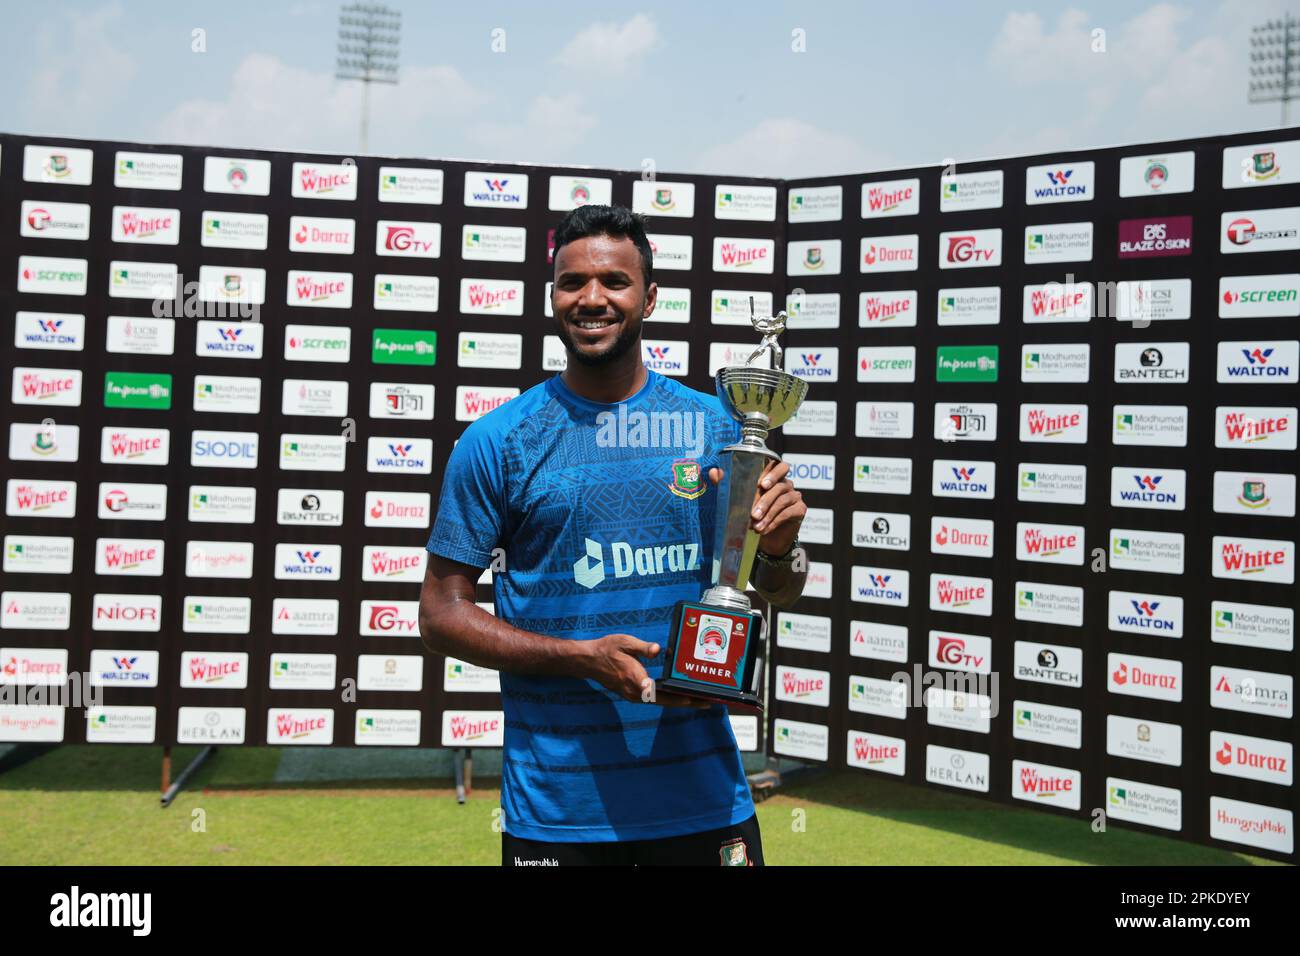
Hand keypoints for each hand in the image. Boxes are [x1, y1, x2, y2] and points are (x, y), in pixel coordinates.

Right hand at [580, 634, 710, 707]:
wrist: (589, 661)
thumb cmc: (607, 649)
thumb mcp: (624, 642)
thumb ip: (642, 647)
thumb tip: (658, 650)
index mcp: (634, 678)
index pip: (657, 692)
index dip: (674, 697)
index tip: (690, 698)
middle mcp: (635, 691)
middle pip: (664, 701)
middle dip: (686, 702)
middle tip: (707, 702)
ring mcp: (634, 695)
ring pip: (661, 702)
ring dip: (680, 702)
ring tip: (699, 700)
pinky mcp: (634, 694)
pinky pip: (655, 700)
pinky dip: (670, 699)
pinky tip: (681, 696)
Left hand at [708, 460, 805, 555]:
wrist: (767, 538)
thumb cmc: (752, 514)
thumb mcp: (738, 499)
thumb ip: (727, 484)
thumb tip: (714, 472)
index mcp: (773, 476)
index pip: (779, 466)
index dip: (773, 473)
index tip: (762, 484)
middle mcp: (786, 483)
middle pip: (780, 486)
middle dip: (765, 500)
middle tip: (753, 514)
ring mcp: (795, 496)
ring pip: (783, 501)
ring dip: (768, 514)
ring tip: (755, 527)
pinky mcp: (800, 510)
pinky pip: (788, 513)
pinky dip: (774, 522)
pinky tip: (764, 530)